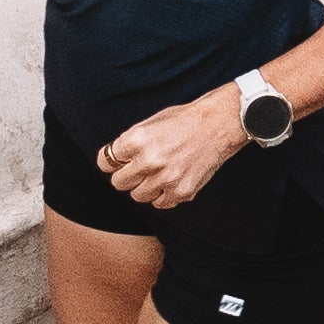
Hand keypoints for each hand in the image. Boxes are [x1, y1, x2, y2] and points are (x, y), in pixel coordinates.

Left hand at [99, 87, 248, 210]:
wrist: (218, 124)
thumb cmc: (184, 120)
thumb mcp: (150, 123)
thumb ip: (129, 143)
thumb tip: (112, 162)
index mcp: (136, 140)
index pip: (105, 162)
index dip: (112, 161)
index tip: (119, 161)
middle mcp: (149, 160)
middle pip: (119, 183)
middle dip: (126, 175)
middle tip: (139, 167)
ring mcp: (166, 178)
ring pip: (138, 196)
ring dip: (144, 186)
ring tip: (158, 172)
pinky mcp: (181, 192)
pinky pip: (159, 203)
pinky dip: (162, 194)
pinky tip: (171, 179)